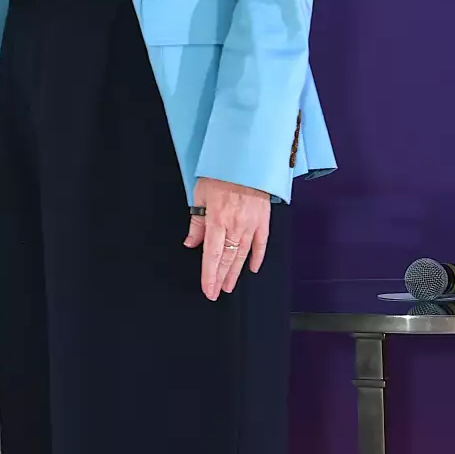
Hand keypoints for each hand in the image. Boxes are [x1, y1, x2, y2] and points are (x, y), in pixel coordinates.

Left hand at [184, 176, 269, 300]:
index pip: (212, 255)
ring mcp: (251, 224)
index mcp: (217, 220)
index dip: (209, 275)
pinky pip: (261, 243)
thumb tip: (191, 244)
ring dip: (235, 273)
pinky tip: (252, 269)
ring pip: (243, 255)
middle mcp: (235, 226)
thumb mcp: (200, 195)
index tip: (208, 289)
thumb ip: (196, 222)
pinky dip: (257, 257)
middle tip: (216, 292)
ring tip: (229, 286)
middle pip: (227, 259)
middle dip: (220, 278)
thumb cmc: (220, 174)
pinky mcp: (263, 220)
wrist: (246, 160)